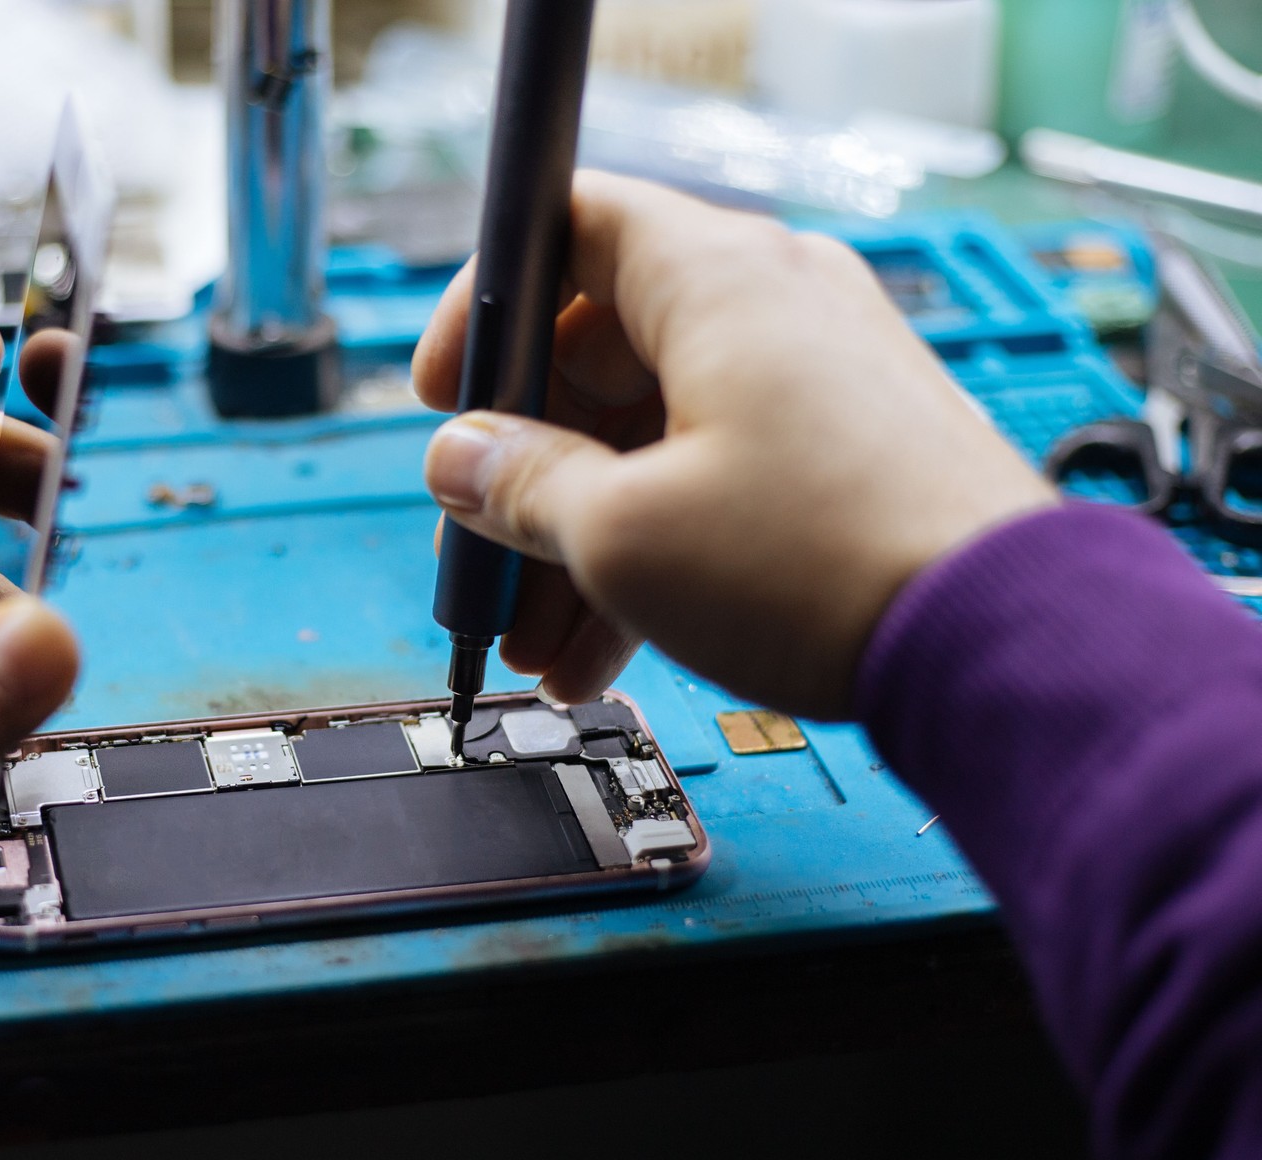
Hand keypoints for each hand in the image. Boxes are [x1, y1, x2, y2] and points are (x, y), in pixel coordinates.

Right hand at [415, 172, 1055, 718]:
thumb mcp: (624, 532)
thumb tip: (459, 457)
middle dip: (528, 473)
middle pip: (599, 356)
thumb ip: (519, 483)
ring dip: (584, 536)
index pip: (565, 228)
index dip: (484, 307)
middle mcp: (774, 305)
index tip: (443, 392)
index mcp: (715, 279)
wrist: (1000, 643)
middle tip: (487, 556)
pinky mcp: (849, 449)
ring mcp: (819, 377)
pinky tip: (607, 647)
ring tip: (543, 641)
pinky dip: (657, 546)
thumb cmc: (826, 564)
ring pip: (655, 434)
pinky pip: (717, 476)